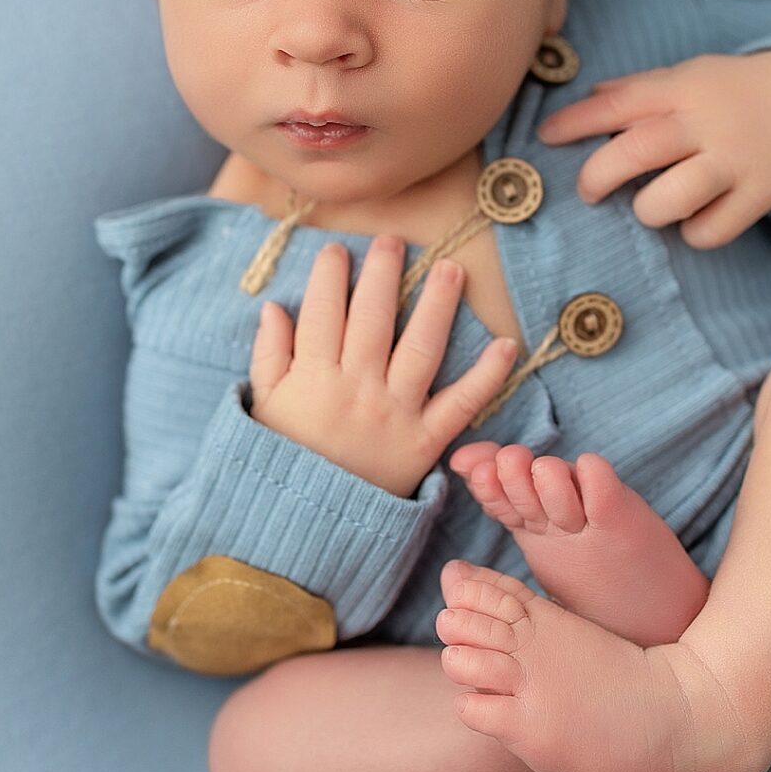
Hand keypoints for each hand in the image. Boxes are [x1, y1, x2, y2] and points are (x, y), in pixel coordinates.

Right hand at [248, 235, 523, 497]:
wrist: (304, 529)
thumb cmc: (282, 464)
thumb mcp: (262, 410)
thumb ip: (269, 357)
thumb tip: (275, 308)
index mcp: (313, 378)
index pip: (323, 312)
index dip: (330, 277)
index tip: (338, 251)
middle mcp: (356, 389)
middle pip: (374, 319)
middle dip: (383, 274)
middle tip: (393, 242)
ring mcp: (394, 413)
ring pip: (420, 348)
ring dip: (438, 305)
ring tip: (450, 270)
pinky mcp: (425, 441)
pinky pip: (460, 405)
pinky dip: (487, 376)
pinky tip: (508, 345)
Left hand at [535, 50, 770, 249]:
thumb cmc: (734, 92)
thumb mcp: (690, 75)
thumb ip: (641, 89)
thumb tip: (590, 99)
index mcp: (683, 89)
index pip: (619, 104)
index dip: (577, 122)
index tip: (547, 137)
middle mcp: (706, 124)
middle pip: (638, 151)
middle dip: (600, 175)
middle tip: (589, 190)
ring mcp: (734, 161)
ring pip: (672, 198)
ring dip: (649, 209)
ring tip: (651, 206)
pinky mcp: (760, 195)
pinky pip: (711, 230)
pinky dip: (694, 232)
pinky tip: (693, 219)